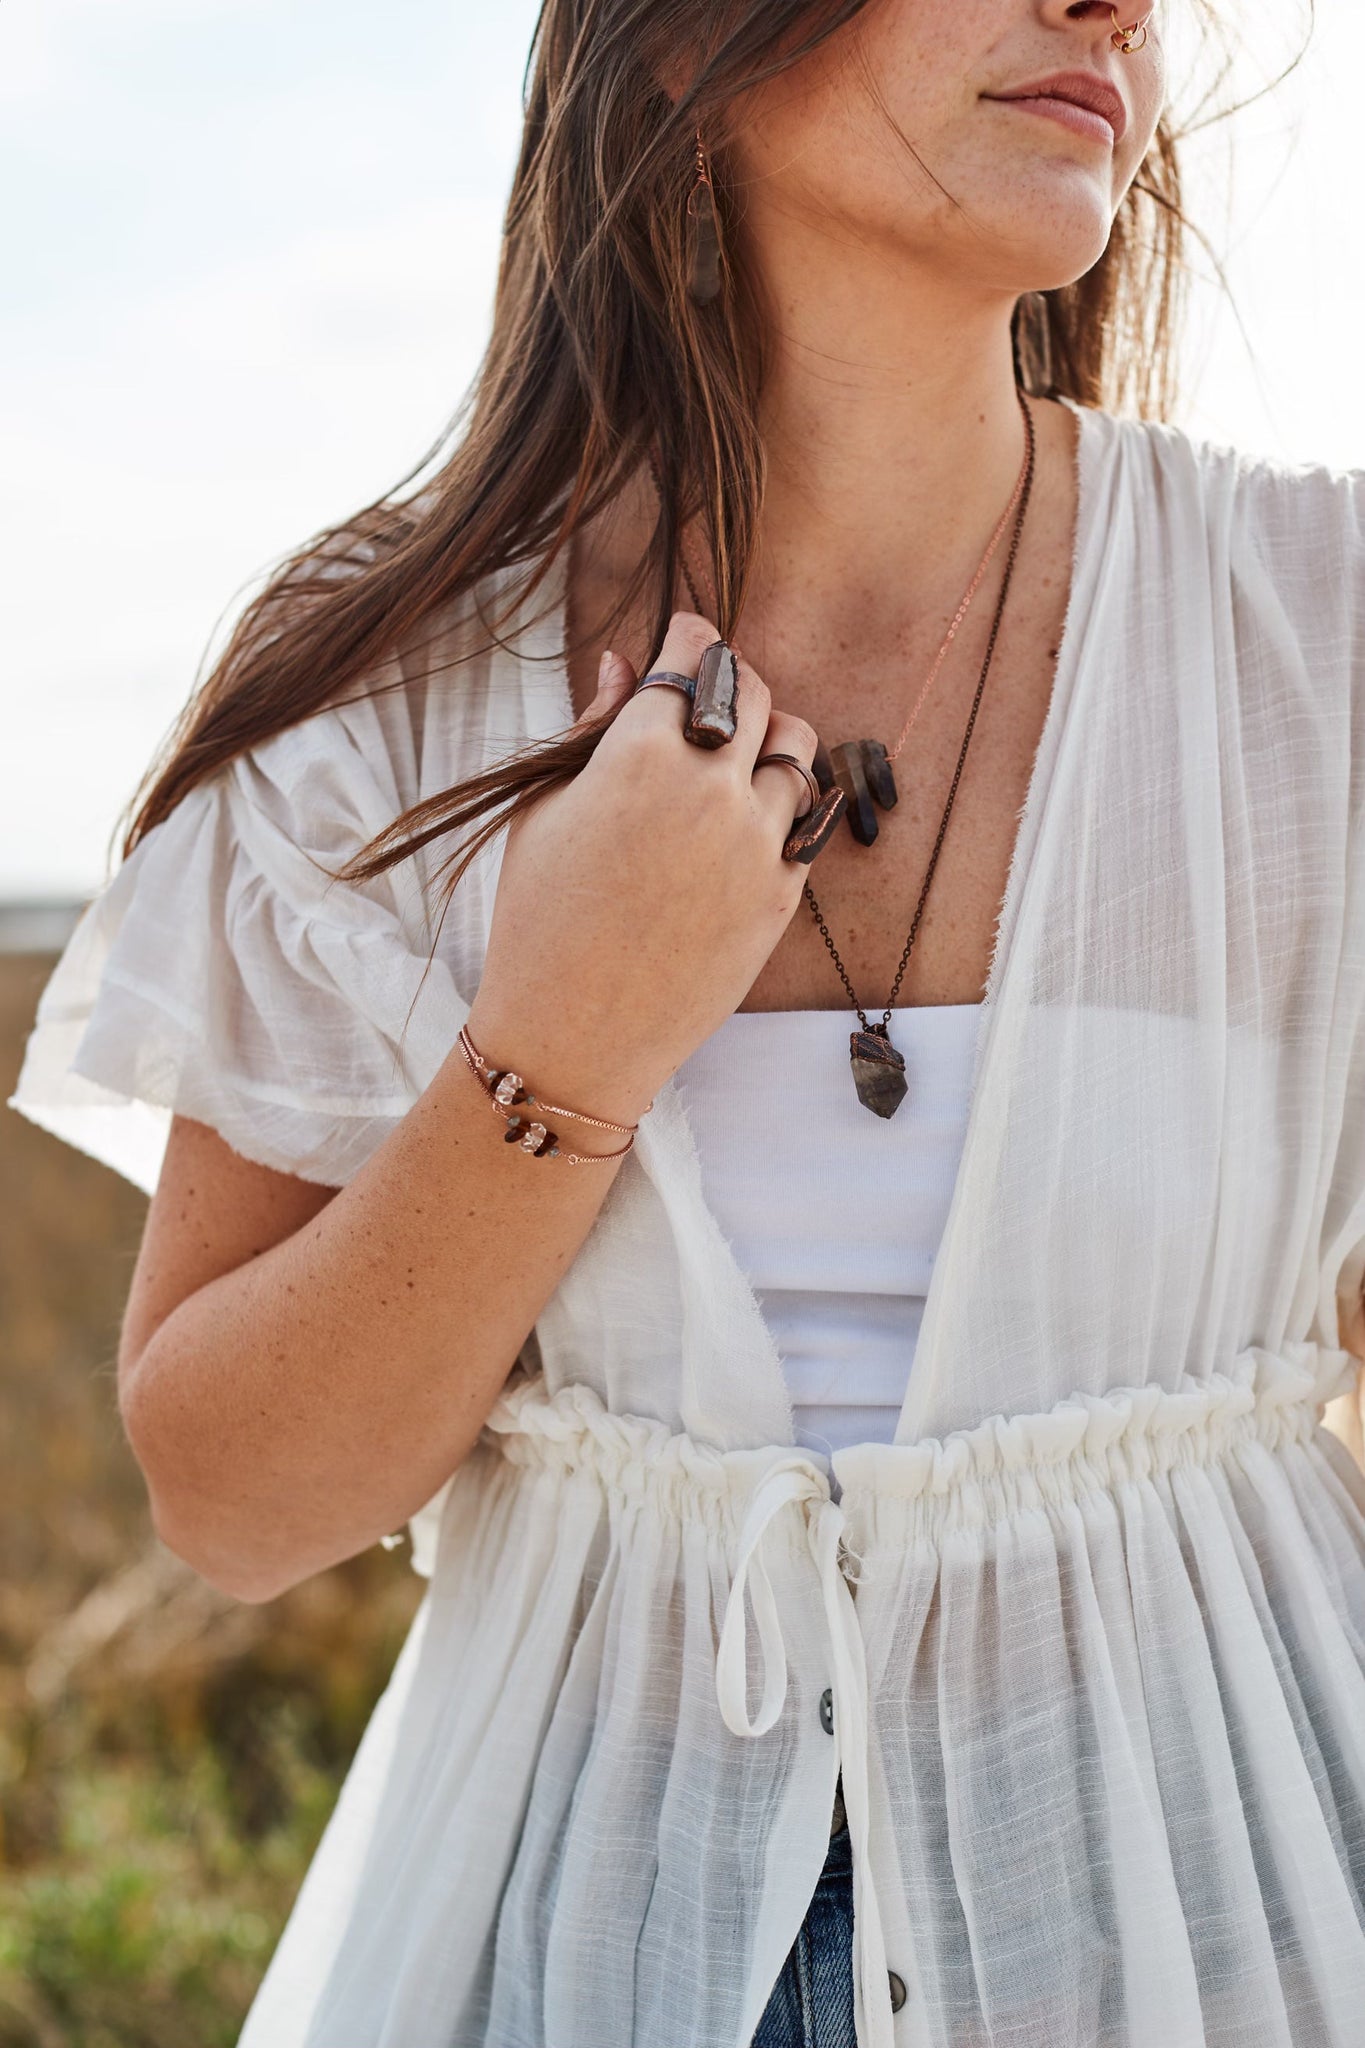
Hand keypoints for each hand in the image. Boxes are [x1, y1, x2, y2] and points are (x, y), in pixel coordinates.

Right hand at [464, 612, 822, 1123]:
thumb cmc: (537, 921)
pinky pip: (807, 820)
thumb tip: (625, 663)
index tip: (686, 633)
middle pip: (751, 690)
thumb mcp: (543, 812)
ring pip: (795, 748)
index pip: (690, 653)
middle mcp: (709, 788)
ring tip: (734, 755)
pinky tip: (751, 813)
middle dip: (728, 679)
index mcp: (639, 753)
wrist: (572, 1035)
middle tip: (706, 691)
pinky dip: (784, 804)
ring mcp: (755, 843)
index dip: (688, 634)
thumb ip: (592, 727)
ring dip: (768, 737)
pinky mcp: (781, 895)